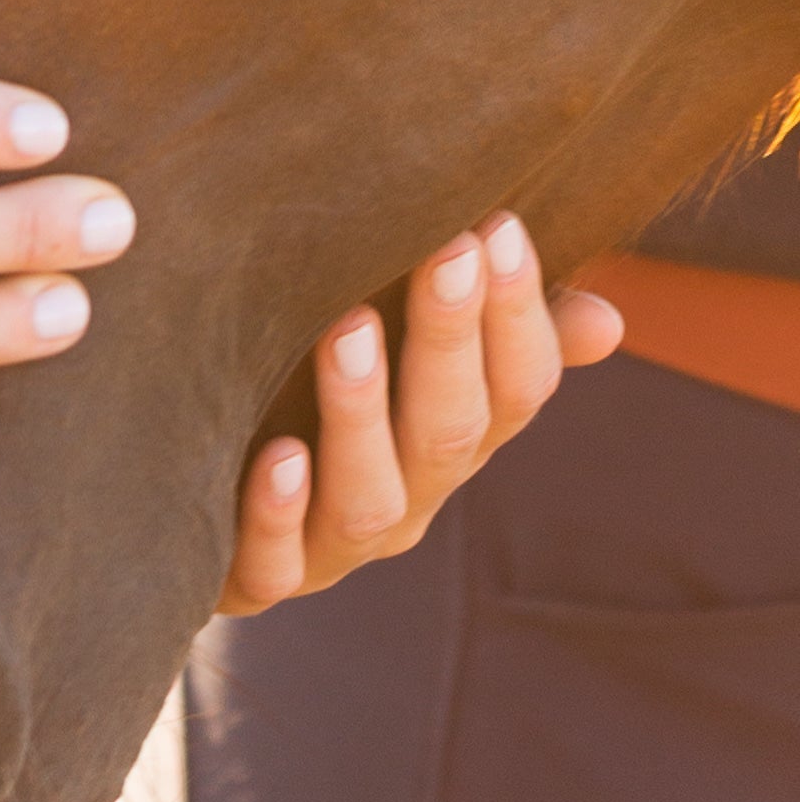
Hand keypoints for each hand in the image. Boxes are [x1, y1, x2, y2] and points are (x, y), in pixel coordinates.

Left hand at [217, 220, 625, 611]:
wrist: (192, 500)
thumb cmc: (314, 393)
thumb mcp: (402, 351)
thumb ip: (494, 330)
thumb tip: (609, 321)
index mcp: (453, 437)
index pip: (516, 387)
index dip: (517, 314)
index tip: (498, 225)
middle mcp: (410, 495)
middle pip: (452, 429)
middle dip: (451, 337)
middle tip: (447, 248)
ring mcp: (336, 545)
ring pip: (370, 497)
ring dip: (362, 412)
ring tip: (346, 329)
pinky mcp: (256, 575)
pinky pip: (277, 561)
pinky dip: (279, 513)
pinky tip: (277, 458)